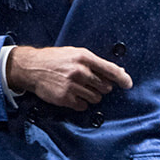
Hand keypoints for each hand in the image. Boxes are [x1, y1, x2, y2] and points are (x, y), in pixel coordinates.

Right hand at [7, 46, 132, 109]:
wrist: (31, 67)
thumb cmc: (55, 59)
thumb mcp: (76, 54)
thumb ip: (96, 63)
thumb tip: (119, 72)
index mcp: (84, 58)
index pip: (111, 70)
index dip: (123, 79)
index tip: (128, 84)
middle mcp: (80, 71)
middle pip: (105, 87)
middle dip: (101, 87)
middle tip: (89, 82)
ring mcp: (72, 86)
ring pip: (96, 98)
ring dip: (91, 96)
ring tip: (79, 88)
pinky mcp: (65, 98)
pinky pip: (83, 106)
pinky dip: (80, 103)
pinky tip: (72, 95)